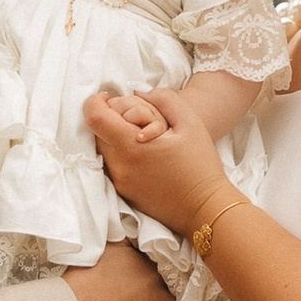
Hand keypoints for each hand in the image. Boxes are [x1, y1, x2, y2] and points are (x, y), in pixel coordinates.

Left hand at [84, 85, 225, 237]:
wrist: (206, 208)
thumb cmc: (201, 164)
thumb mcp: (190, 122)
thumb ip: (163, 99)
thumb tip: (137, 91)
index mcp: (132, 146)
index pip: (94, 117)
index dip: (95, 101)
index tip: (108, 96)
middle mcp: (119, 166)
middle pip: (97, 132)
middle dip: (109, 118)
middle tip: (134, 117)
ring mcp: (120, 182)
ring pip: (104, 149)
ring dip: (114, 137)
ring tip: (142, 136)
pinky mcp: (124, 194)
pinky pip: (113, 166)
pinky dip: (121, 154)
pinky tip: (144, 155)